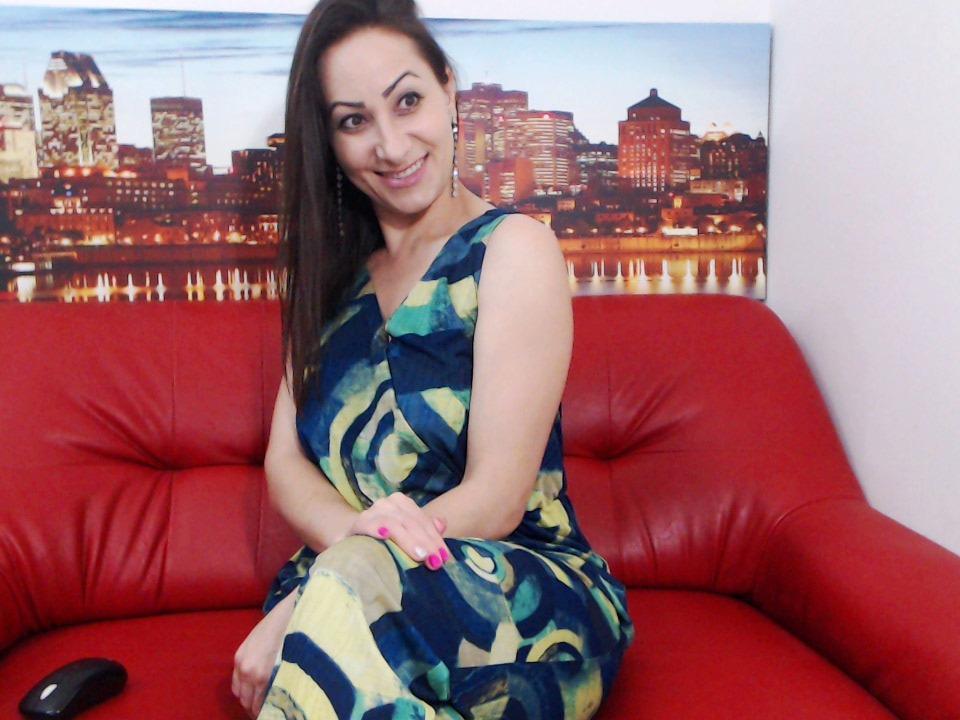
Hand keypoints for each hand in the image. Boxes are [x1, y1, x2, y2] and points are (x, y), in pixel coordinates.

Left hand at [232, 590, 296, 717]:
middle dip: (252, 706)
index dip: (246, 697)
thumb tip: (259, 676)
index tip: (255, 701)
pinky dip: (269, 704)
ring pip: (254, 702)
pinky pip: (266, 698)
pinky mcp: (268, 675)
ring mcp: (255, 674)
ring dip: (260, 708)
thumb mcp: (257, 641)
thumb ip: (254, 659)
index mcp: (239, 659)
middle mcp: (244, 669)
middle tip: (264, 710)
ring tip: (271, 710)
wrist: (289, 614)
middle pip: (244, 698)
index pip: (237, 689)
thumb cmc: (277, 624)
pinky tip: (277, 706)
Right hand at [349, 493, 450, 569]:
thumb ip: (425, 529)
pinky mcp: (358, 523)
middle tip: (436, 562)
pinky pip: (369, 524)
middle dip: (426, 543)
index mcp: (402, 503)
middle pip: (412, 522)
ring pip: (395, 523)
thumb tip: (441, 524)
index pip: (423, 520)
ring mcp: (372, 511)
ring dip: (409, 540)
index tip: (445, 558)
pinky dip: (377, 529)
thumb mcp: (407, 534)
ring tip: (420, 556)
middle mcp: (388, 503)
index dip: (435, 539)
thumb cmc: (385, 540)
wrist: (351, 540)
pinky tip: (384, 536)